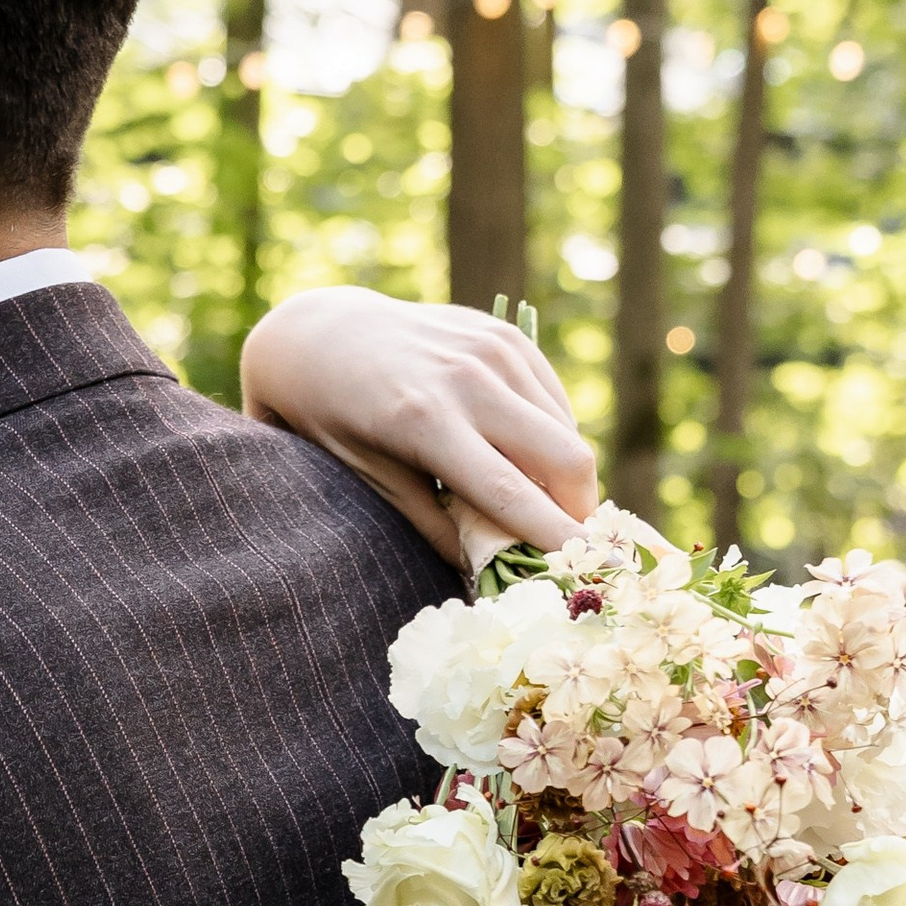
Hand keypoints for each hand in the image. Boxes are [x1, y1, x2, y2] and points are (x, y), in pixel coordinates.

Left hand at [240, 286, 598, 570]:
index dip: (554, 536)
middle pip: (565, 457)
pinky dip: (552, 436)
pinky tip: (524, 455)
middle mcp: (470, 380)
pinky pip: (553, 399)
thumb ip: (429, 523)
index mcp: (428, 423)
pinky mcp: (505, 335)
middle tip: (568, 542)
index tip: (583, 570)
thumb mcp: (368, 478)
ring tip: (539, 502)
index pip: (512, 493)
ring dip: (566, 475)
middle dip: (579, 508)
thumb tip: (482, 569)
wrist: (322, 334)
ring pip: (566, 429)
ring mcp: (493, 350)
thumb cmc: (334, 419)